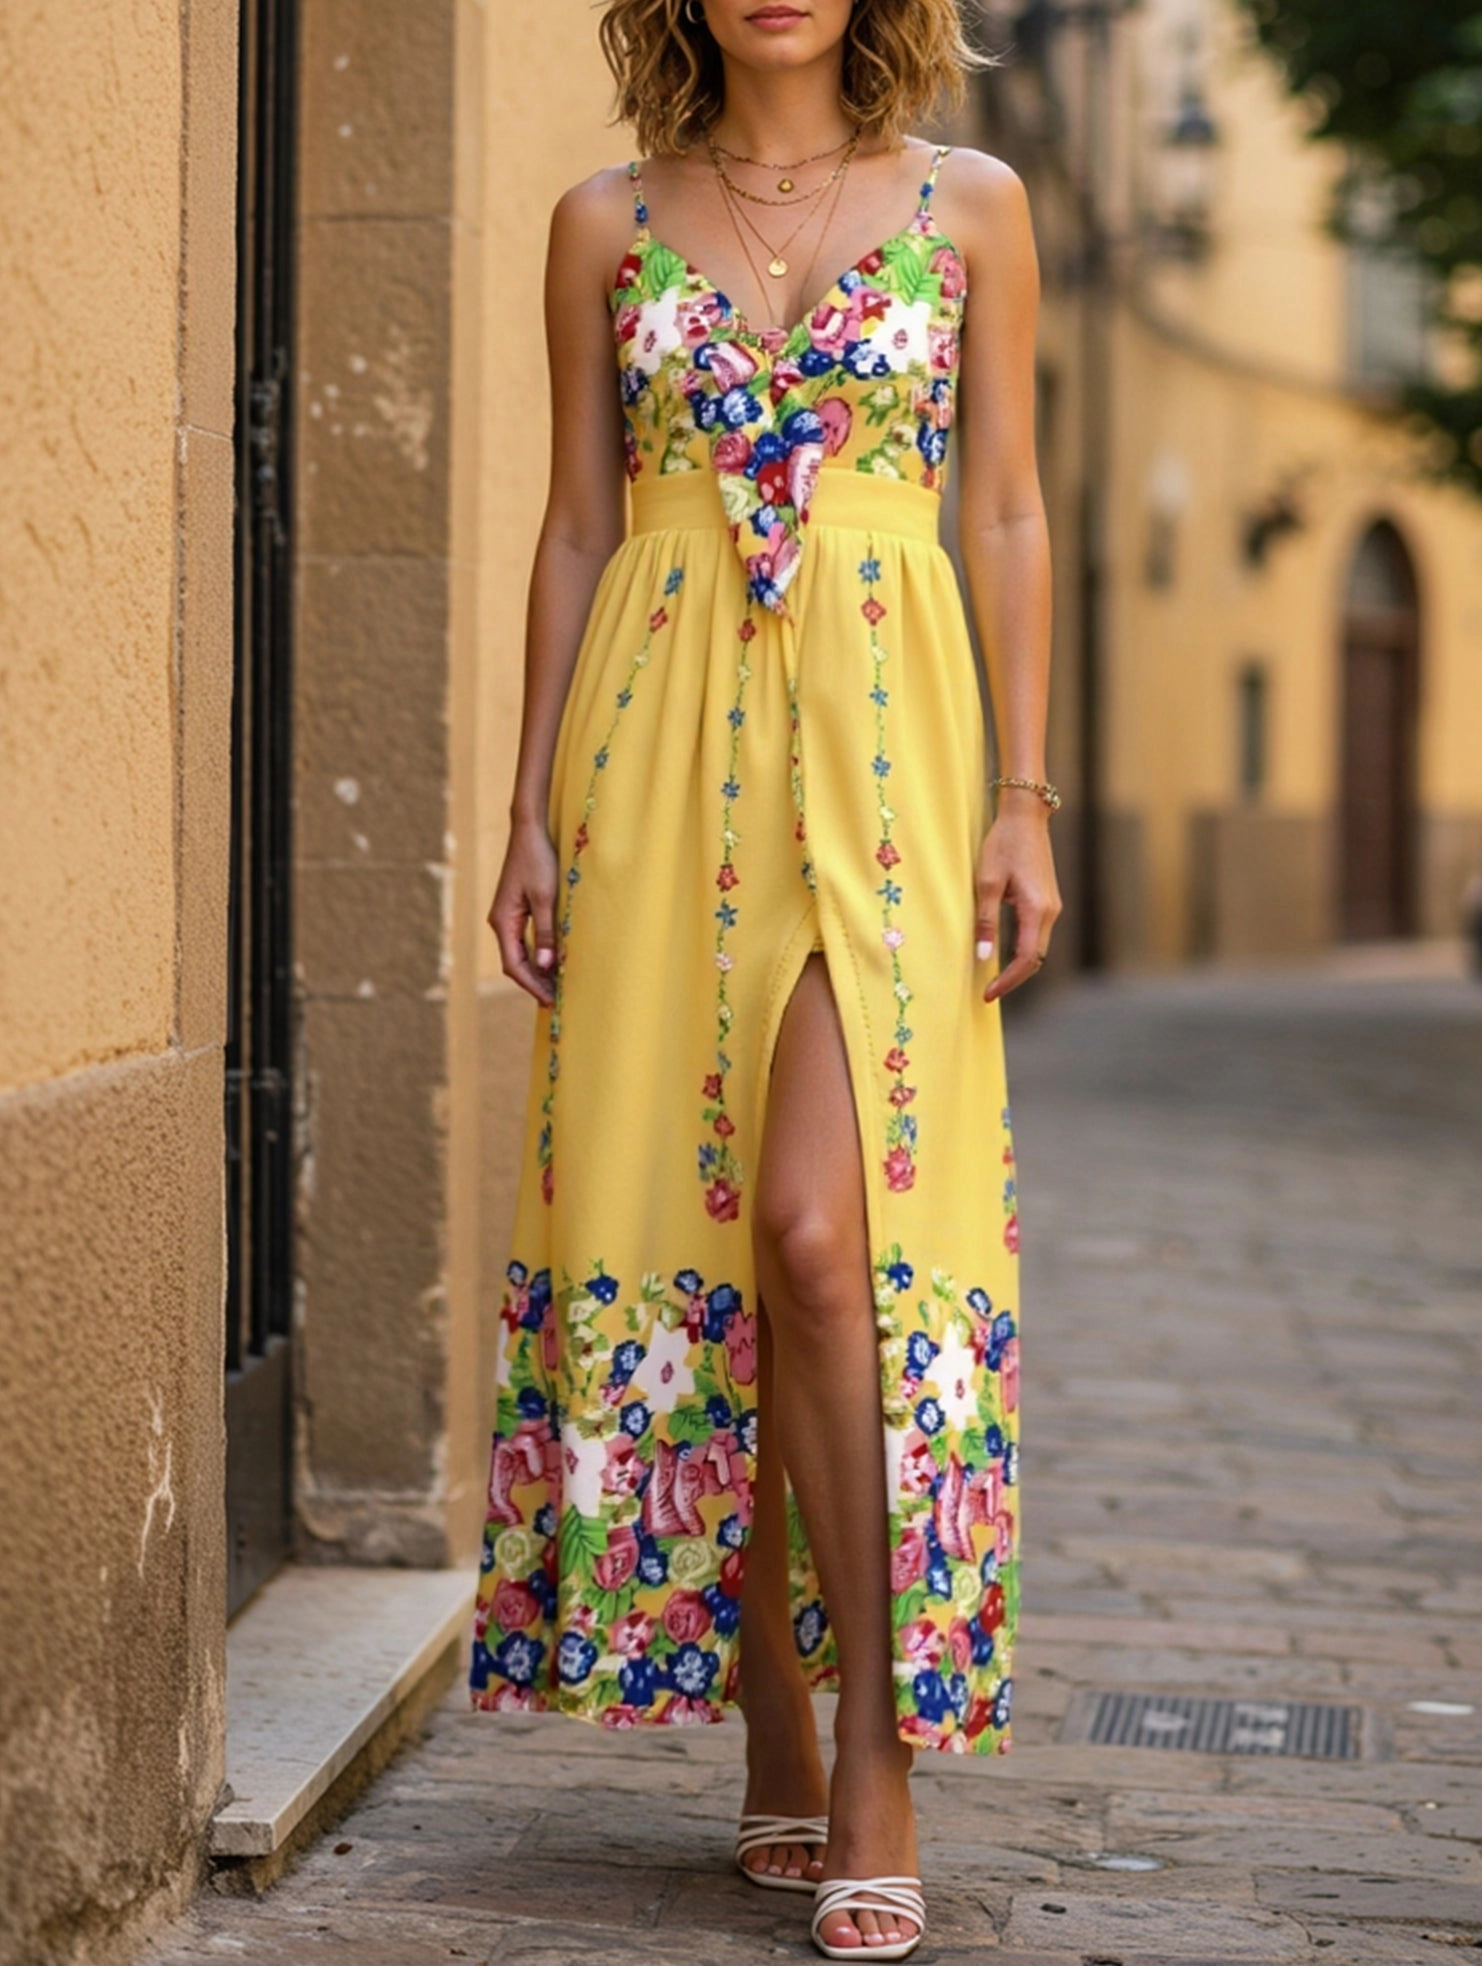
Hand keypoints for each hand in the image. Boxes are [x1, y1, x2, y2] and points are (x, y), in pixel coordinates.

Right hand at [489, 818, 559, 1006]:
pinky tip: (550, 962)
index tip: (549, 1000)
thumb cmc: (537, 860)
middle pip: (514, 963)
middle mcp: (500, 922)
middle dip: (533, 982)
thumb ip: (546, 933)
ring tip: (555, 986)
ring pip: (518, 953)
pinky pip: (523, 941)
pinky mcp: (516, 910)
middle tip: (556, 999)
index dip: (532, 985)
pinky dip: (536, 955)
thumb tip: (545, 966)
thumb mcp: (546, 898)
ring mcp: (507, 916)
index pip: (514, 965)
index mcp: (503, 921)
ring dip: (535, 970)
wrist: (529, 832)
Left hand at [974, 791, 1061, 1001]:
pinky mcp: (1048, 900)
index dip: (1008, 981)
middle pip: (1036, 959)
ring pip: (1038, 948)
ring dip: (1019, 965)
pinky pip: (1037, 934)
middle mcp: (1051, 912)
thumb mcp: (987, 882)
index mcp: (1037, 909)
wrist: (1026, 817)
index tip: (989, 993)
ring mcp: (1053, 906)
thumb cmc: (1003, 845)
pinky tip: (1005, 953)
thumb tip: (984, 956)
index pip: (1027, 959)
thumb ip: (986, 921)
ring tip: (994, 977)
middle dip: (1015, 978)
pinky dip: (1023, 950)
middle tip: (989, 991)